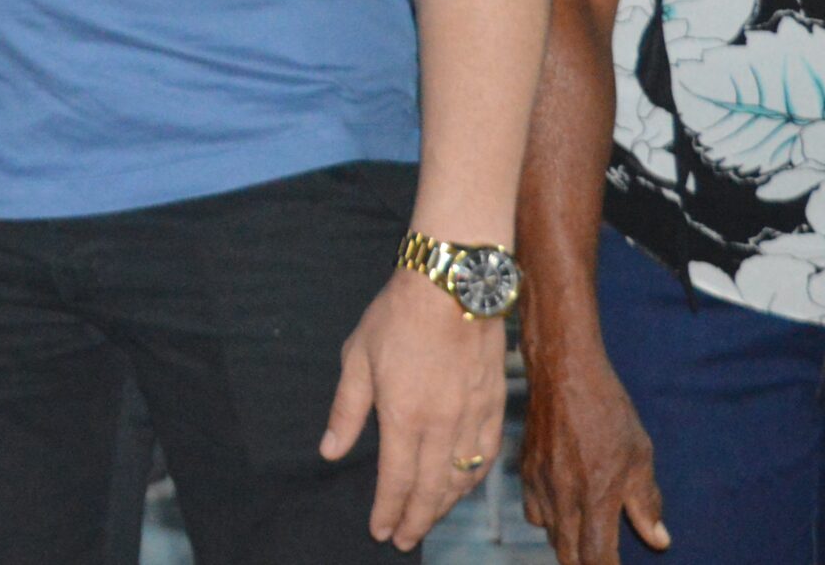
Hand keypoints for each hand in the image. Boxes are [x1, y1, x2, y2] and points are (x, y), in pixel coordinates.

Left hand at [320, 269, 506, 551]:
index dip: (388, 511)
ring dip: (444, 505)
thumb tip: (330, 452)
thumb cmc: (397, 316)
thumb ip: (346, 412)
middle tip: (403, 539)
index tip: (380, 531)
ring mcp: (473, 416)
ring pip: (461, 478)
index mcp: (404, 416)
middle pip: (431, 490)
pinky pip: (486, 455)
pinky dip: (473, 478)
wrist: (452, 284)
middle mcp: (443, 425)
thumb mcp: (357, 359)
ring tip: (427, 518)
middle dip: (416, 520)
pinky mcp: (494, 404)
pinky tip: (462, 485)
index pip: (397, 481)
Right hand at [522, 345, 668, 562]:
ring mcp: (540, 484)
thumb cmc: (608, 410)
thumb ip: (646, 502)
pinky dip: (550, 520)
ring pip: (550, 535)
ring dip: (569, 543)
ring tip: (587, 534)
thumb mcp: (640, 455)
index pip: (597, 557)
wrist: (563, 372)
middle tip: (605, 556)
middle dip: (587, 563)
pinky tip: (566, 506)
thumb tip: (658, 540)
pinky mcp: (526, 470)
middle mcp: (564, 496)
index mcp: (597, 495)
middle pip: (568, 555)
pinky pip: (534, 512)